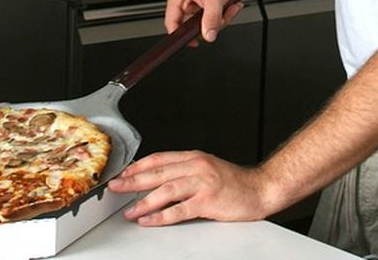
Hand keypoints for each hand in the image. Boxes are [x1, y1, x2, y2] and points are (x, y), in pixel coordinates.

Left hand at [107, 151, 276, 225]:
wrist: (262, 189)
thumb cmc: (236, 183)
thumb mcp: (208, 169)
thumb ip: (186, 172)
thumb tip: (160, 181)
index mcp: (195, 158)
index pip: (159, 158)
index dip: (138, 166)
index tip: (123, 173)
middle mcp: (197, 167)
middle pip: (158, 173)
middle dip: (133, 181)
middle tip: (115, 187)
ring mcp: (203, 183)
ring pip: (165, 190)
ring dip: (143, 201)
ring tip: (129, 210)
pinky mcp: (208, 201)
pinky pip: (179, 210)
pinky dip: (161, 216)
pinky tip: (149, 220)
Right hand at [164, 0, 241, 43]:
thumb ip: (211, 18)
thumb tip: (207, 35)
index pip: (171, 22)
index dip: (180, 35)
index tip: (193, 42)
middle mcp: (182, 0)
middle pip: (190, 26)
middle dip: (209, 24)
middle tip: (221, 17)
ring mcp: (192, 4)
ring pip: (202, 24)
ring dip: (219, 19)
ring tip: (228, 8)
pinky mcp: (202, 7)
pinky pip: (209, 20)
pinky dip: (221, 16)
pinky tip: (228, 7)